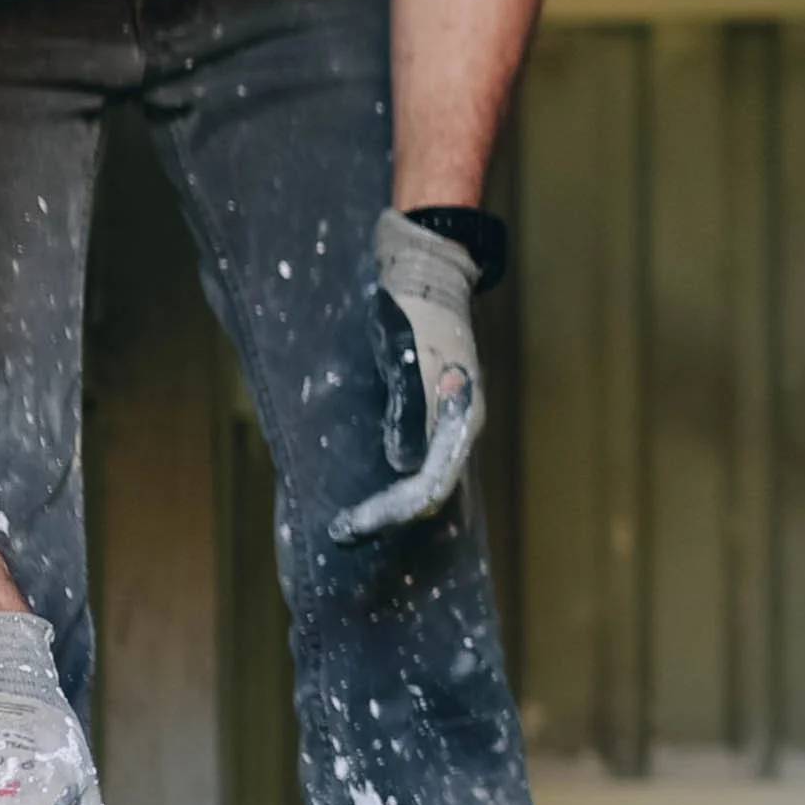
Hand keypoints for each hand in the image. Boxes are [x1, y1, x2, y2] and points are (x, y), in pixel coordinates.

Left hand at [329, 206, 502, 542]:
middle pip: (431, 493)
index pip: (431, 489)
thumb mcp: (407, 355)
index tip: (352, 524)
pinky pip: (419, 463)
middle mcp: (459, 429)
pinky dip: (394, 484)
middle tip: (344, 532)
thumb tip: (402, 464)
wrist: (429, 272)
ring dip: (390, 505)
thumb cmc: (417, 310)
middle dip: (388, 517)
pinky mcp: (434, 414)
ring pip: (426, 482)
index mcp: (460, 419)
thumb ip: (408, 408)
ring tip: (352, 520)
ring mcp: (449, 422)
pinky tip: (370, 487)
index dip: (391, 513)